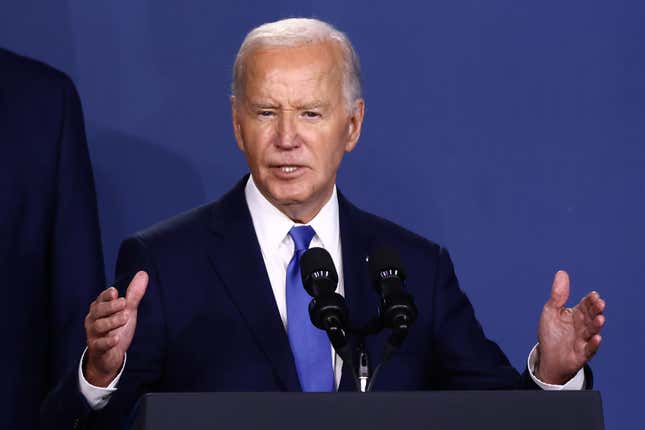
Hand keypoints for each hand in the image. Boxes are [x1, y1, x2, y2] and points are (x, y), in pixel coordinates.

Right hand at [83, 271, 147, 386]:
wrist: (110, 357)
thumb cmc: (117, 329)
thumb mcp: (127, 311)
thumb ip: (133, 294)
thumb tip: (143, 273)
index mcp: (99, 309)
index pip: (101, 299)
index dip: (107, 295)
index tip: (116, 292)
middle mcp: (93, 320)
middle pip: (98, 311)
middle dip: (110, 306)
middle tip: (124, 303)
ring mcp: (94, 335)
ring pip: (99, 326)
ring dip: (112, 321)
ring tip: (125, 317)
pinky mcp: (97, 349)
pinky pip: (99, 344)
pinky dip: (107, 341)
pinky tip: (116, 338)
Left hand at [536, 270, 605, 383]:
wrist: (547, 358)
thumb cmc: (551, 333)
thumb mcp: (551, 311)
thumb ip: (558, 294)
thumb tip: (562, 272)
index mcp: (576, 314)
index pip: (585, 305)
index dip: (590, 300)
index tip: (594, 295)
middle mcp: (582, 326)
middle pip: (591, 317)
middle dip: (595, 311)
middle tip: (600, 303)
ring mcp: (583, 340)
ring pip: (592, 332)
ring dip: (596, 325)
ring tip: (600, 319)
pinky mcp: (581, 354)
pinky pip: (589, 350)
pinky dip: (593, 344)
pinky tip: (597, 338)